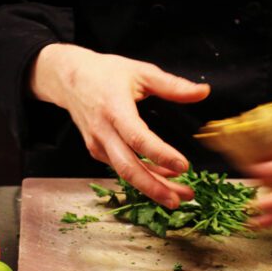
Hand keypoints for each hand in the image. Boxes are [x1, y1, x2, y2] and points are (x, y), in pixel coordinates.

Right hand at [30, 43, 209, 207]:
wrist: (69, 79)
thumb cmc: (105, 73)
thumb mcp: (140, 72)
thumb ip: (172, 85)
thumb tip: (203, 92)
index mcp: (115, 109)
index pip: (138, 138)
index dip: (161, 155)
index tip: (184, 166)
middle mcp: (103, 132)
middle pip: (128, 168)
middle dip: (155, 187)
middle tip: (181, 198)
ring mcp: (98, 144)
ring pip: (126, 173)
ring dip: (152, 187)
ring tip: (178, 196)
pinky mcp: (97, 151)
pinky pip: (121, 168)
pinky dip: (143, 175)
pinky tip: (164, 177)